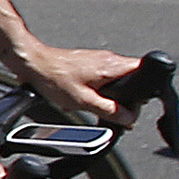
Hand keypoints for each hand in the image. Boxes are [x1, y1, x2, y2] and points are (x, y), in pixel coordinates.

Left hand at [15, 43, 134, 123]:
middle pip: (132, 79)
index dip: (145, 90)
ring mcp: (98, 60)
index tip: (137, 104)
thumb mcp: (83, 101)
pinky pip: (102, 79)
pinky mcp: (88, 64)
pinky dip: (97, 91)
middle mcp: (108, 60)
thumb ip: (109, 110)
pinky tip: (84, 98)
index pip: (144, 71)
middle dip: (125, 98)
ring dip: (109, 95)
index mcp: (111, 66)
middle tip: (115, 111)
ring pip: (116, 80)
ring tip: (95, 105)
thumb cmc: (52, 77)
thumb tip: (127, 118)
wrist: (32, 63)